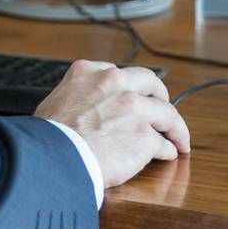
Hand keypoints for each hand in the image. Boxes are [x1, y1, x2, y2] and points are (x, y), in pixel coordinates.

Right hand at [34, 59, 190, 186]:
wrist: (53, 155)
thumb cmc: (48, 135)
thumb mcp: (56, 98)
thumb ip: (76, 94)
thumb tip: (78, 107)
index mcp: (91, 72)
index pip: (121, 73)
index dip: (133, 86)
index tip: (136, 94)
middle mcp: (116, 84)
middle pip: (152, 84)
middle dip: (162, 96)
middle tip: (165, 107)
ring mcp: (134, 108)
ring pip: (167, 113)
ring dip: (175, 127)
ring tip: (179, 138)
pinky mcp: (145, 136)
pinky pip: (164, 143)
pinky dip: (168, 150)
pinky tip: (167, 155)